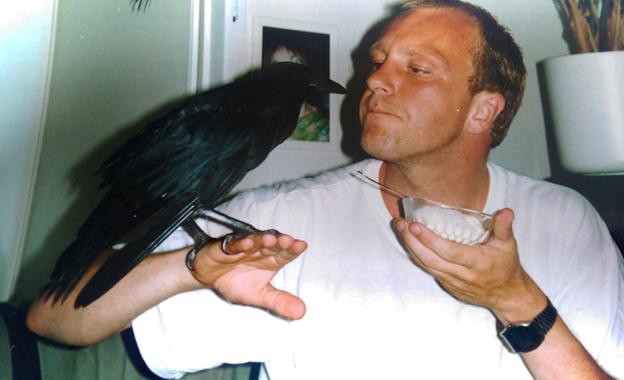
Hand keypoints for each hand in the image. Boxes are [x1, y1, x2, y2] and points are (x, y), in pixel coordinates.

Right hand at [190, 231, 307, 319]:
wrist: (208, 278)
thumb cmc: (236, 282)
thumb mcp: (259, 295)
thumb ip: (280, 302)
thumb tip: (302, 313)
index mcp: (271, 260)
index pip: (284, 254)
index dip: (293, 249)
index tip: (301, 246)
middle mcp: (260, 251)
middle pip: (272, 245)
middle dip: (280, 242)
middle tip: (288, 241)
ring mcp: (244, 247)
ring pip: (255, 241)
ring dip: (262, 240)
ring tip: (271, 239)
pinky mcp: (226, 247)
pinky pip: (234, 245)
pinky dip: (240, 244)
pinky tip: (246, 244)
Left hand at [395, 208, 545, 323]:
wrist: (506, 295)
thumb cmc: (506, 266)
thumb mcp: (508, 245)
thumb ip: (504, 227)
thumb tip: (506, 212)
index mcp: (477, 263)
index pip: (448, 251)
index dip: (429, 240)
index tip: (415, 225)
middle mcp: (462, 275)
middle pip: (430, 259)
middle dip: (412, 241)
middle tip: (401, 223)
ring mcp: (452, 282)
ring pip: (426, 265)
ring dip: (411, 247)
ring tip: (400, 228)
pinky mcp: (447, 286)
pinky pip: (429, 270)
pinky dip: (417, 256)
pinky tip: (410, 242)